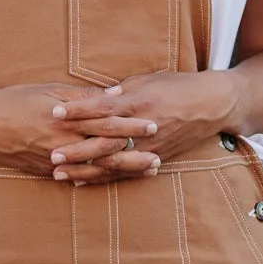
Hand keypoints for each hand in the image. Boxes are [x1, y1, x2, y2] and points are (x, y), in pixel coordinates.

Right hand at [0, 82, 161, 183]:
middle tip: (159, 156)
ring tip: (147, 170)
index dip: (131, 126)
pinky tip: (115, 180)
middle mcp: (62, 143)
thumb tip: (114, 95)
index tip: (153, 124)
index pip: (106, 123)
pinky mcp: (46, 172)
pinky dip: (99, 180)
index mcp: (65, 119)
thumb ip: (82, 96)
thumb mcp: (48, 90)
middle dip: (134, 154)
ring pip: (96, 169)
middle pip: (106, 151)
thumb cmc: (14, 101)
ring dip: (124, 171)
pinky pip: (77, 178)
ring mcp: (55, 161)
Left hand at [47, 71, 237, 180]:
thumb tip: (95, 97)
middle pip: (104, 140)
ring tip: (58, 173)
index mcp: (139, 103)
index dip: (78, 110)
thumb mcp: (147, 81)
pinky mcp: (153, 158)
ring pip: (111, 162)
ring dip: (83, 169)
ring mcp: (148, 146)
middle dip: (76, 149)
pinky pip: (124, 172)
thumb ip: (120, 92)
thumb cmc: (177, 87)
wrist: (211, 106)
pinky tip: (81, 182)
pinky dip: (102, 178)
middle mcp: (142, 128)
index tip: (54, 112)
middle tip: (51, 153)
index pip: (102, 108)